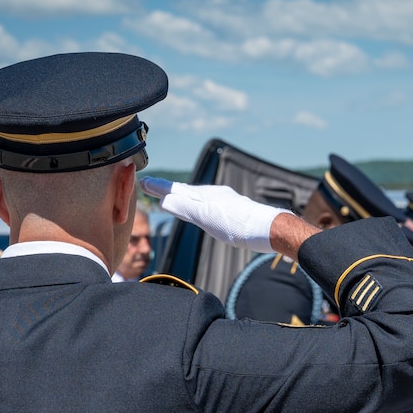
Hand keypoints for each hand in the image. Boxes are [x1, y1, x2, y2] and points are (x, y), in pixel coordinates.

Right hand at [139, 178, 285, 252]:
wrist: (269, 229)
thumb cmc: (238, 224)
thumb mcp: (207, 216)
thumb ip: (186, 207)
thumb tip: (164, 199)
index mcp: (205, 196)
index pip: (177, 190)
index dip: (160, 188)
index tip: (144, 183)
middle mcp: (214, 195)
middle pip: (186, 192)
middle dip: (168, 190)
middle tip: (151, 186)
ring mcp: (225, 202)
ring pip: (198, 197)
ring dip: (183, 196)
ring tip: (173, 196)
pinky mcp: (234, 212)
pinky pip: (210, 204)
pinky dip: (198, 204)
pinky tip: (205, 210)